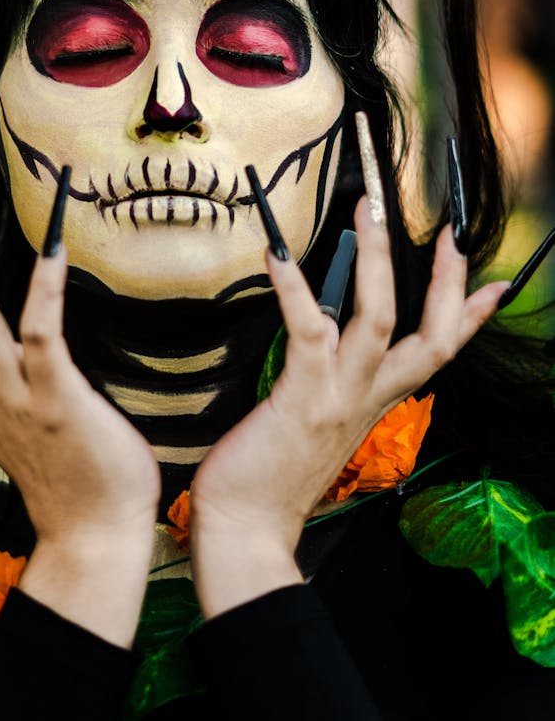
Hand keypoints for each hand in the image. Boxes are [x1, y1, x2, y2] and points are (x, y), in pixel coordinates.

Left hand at [190, 197, 508, 616]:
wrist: (247, 529)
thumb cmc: (271, 476)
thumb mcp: (318, 426)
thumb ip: (331, 387)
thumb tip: (323, 344)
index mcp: (373, 402)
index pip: (437, 354)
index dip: (470, 318)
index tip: (494, 287)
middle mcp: (367, 396)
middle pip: (429, 333)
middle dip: (446, 280)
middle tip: (449, 232)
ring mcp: (340, 395)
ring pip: (379, 317)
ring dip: (376, 260)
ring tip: (368, 212)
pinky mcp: (303, 394)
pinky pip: (308, 327)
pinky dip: (294, 287)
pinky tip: (278, 253)